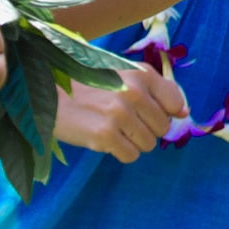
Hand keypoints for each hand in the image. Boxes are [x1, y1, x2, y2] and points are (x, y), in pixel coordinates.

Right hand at [54, 70, 188, 164]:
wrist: (44, 93)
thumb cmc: (84, 83)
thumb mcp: (120, 73)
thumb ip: (153, 87)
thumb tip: (184, 113)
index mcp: (140, 73)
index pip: (175, 103)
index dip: (164, 113)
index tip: (146, 113)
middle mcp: (133, 92)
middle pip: (162, 128)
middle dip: (145, 128)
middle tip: (121, 120)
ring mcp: (119, 115)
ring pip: (148, 144)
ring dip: (131, 141)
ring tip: (110, 127)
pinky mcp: (105, 136)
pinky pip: (130, 155)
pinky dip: (119, 151)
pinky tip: (102, 137)